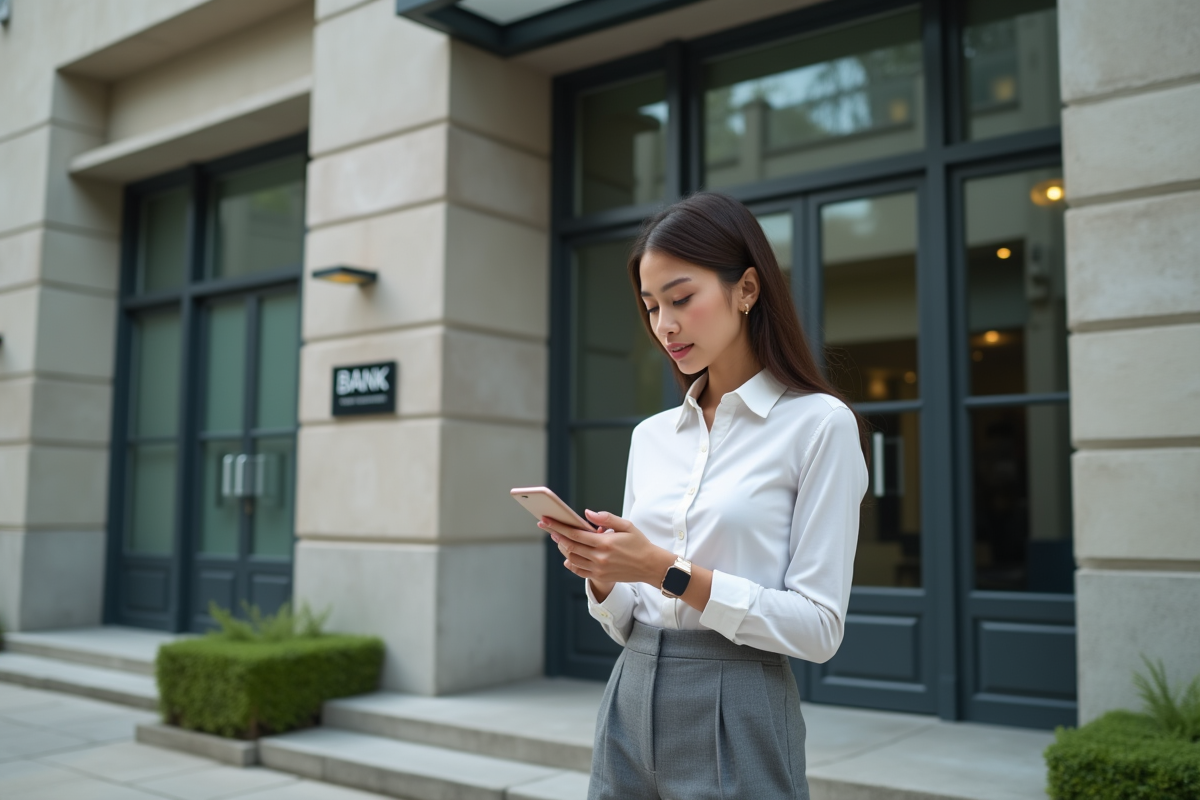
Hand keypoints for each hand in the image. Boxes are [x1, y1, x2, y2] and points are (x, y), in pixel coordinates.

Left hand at [539, 510, 672, 589]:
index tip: (547, 521)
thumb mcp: (626, 525)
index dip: (559, 527)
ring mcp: (599, 569)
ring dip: (563, 549)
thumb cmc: (639, 543)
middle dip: (557, 535)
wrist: (650, 565)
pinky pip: (579, 571)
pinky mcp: (601, 577)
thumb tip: (587, 513)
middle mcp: (600, 558)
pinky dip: (571, 563)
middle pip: (570, 546)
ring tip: (559, 539)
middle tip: (548, 527)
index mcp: (605, 543)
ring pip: (573, 559)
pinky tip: (568, 556)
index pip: (575, 534)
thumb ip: (606, 519)